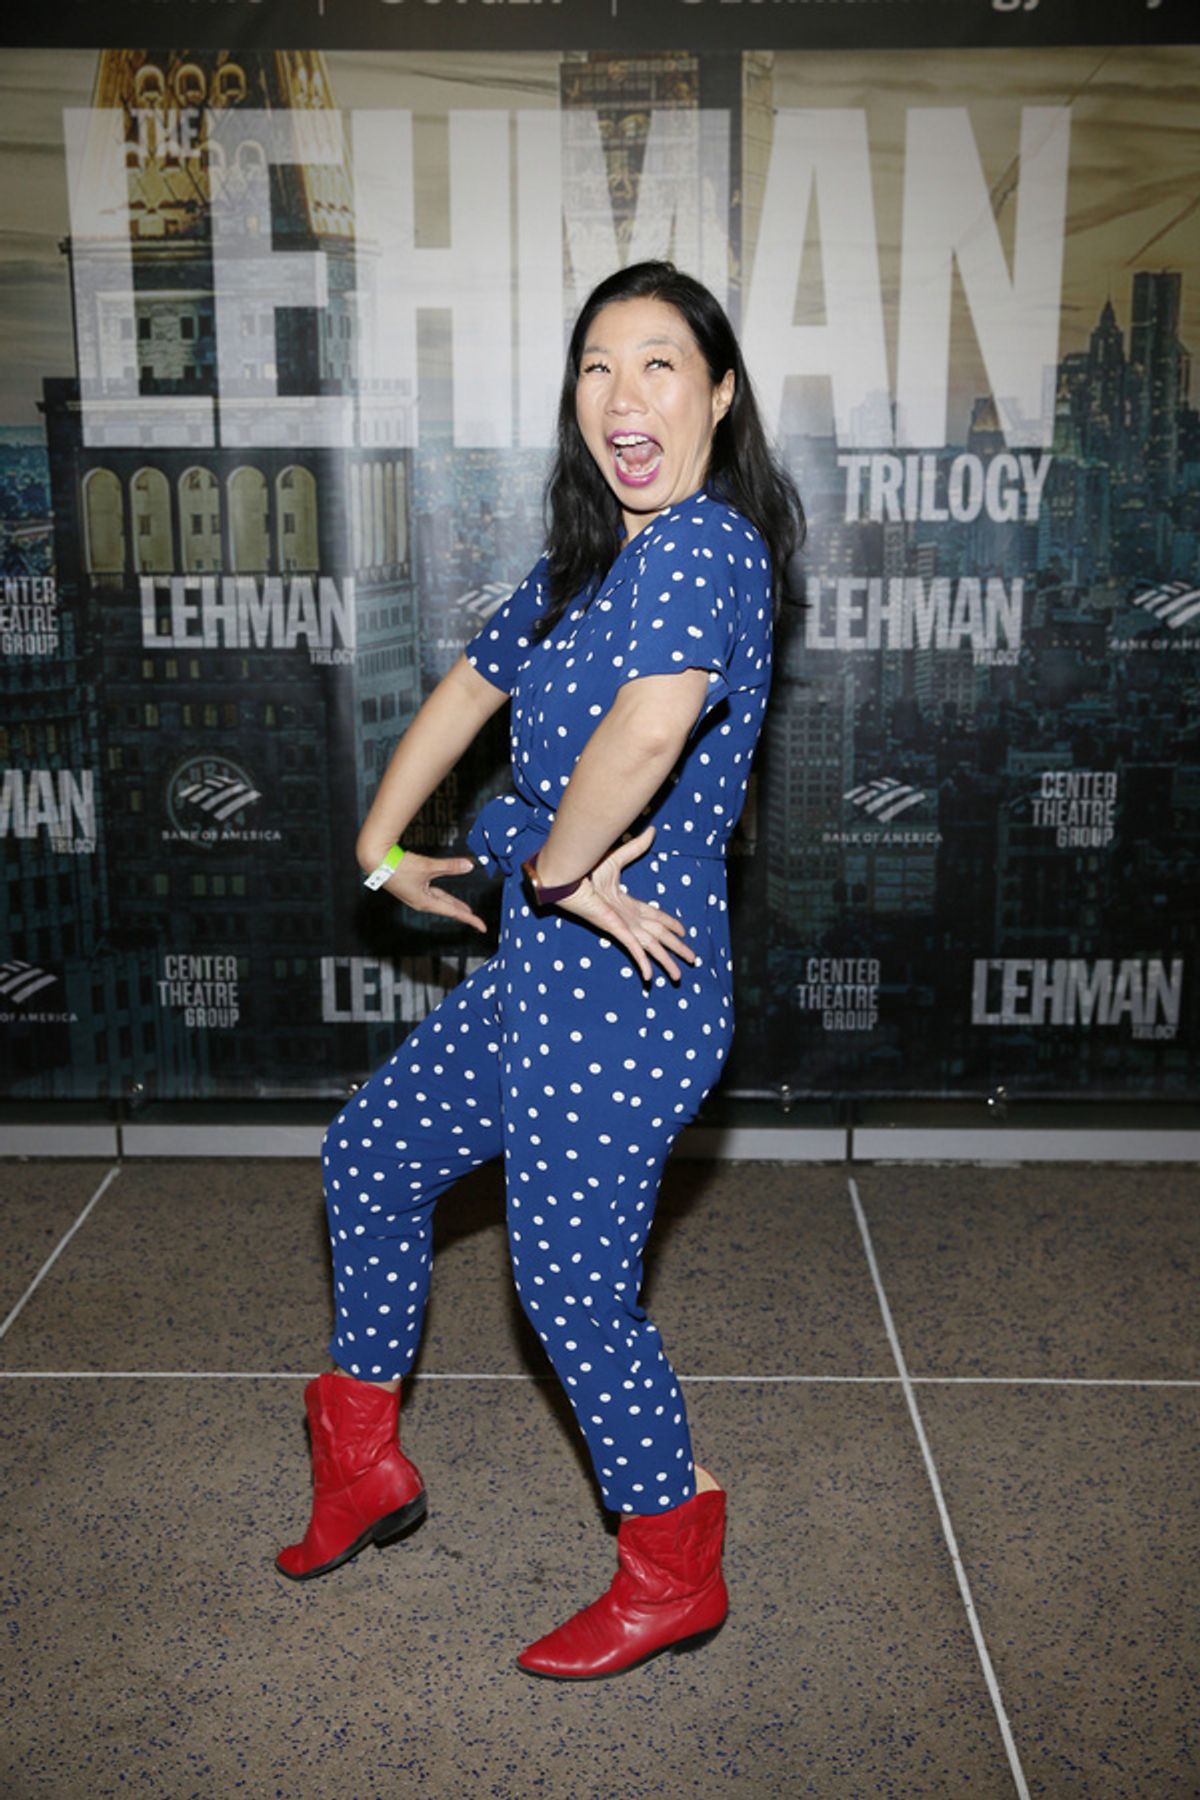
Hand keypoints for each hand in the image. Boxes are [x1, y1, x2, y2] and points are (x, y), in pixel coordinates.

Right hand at [376, 851, 487, 933]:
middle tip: (474, 918)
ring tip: (463, 908)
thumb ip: (450, 866)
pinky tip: (441, 893)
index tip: (482, 926)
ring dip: (452, 903)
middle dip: (461, 912)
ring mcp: (414, 895)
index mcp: (425, 902)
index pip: (453, 912)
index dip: (470, 918)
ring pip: (439, 901)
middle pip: (446, 908)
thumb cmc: (398, 865)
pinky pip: (431, 893)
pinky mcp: (410, 887)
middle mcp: (420, 901)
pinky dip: (441, 895)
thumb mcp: (427, 866)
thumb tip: (470, 865)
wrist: (374, 860)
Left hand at [554, 825, 697, 982]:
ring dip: (665, 961)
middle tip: (692, 959)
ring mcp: (621, 925)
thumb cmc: (585, 868)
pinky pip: (632, 948)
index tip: (683, 932)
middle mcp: (627, 917)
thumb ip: (636, 848)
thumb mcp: (617, 857)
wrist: (568, 875)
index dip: (670, 925)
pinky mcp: (614, 929)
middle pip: (659, 936)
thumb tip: (652, 831)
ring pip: (650, 946)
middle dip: (676, 948)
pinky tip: (649, 978)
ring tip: (679, 975)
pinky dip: (642, 963)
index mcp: (628, 904)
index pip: (655, 917)